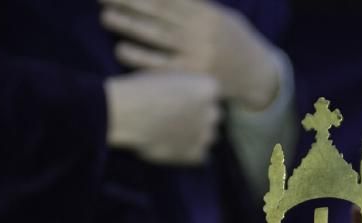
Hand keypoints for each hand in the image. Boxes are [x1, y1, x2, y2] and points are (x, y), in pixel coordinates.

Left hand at [100, 0, 280, 110]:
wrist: (256, 76)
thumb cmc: (232, 41)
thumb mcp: (219, 16)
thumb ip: (193, 4)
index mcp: (207, 12)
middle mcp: (201, 31)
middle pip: (157, 11)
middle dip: (128, 1)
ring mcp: (196, 55)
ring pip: (156, 36)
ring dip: (128, 25)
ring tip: (106, 16)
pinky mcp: (191, 77)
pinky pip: (160, 66)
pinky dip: (139, 58)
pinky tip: (121, 49)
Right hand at [105, 69, 220, 164]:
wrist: (126, 113)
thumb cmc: (139, 90)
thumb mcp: (166, 77)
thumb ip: (184, 86)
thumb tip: (188, 98)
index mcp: (208, 87)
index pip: (210, 95)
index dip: (193, 99)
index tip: (176, 101)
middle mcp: (212, 110)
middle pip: (212, 116)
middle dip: (198, 118)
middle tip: (174, 119)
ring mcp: (206, 134)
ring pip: (208, 137)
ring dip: (194, 136)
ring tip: (169, 133)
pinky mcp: (196, 154)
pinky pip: (199, 156)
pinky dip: (187, 154)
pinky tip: (169, 146)